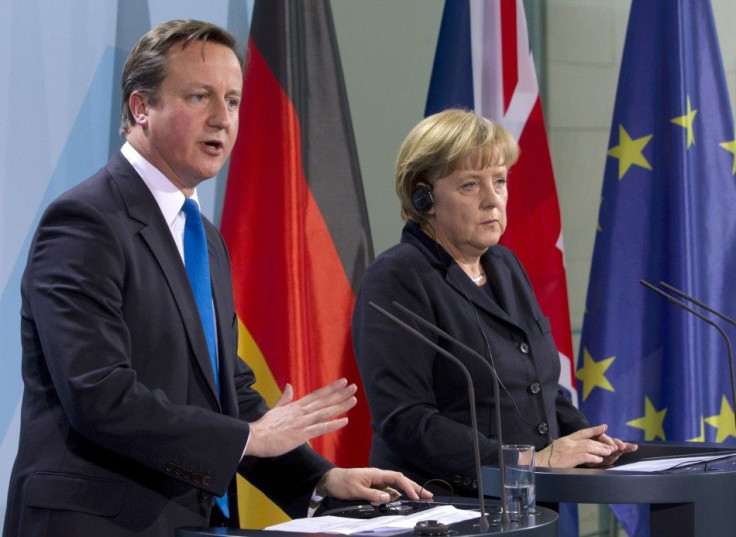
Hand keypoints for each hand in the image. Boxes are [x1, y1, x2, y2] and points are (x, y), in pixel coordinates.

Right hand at [244, 378, 356, 457]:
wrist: (254, 438)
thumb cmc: (264, 426)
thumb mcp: (275, 409)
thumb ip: (285, 398)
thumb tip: (289, 386)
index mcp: (295, 406)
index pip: (317, 395)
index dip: (330, 388)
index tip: (342, 382)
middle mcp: (301, 412)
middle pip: (324, 401)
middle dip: (340, 394)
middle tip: (354, 387)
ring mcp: (302, 423)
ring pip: (325, 412)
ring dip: (340, 406)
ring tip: (353, 400)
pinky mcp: (301, 435)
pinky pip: (320, 428)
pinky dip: (332, 424)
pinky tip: (344, 421)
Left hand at [316, 468, 433, 503]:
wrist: (330, 481)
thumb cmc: (341, 483)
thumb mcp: (356, 490)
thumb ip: (372, 494)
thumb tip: (388, 498)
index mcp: (376, 474)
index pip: (397, 479)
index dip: (408, 487)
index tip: (416, 496)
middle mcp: (379, 477)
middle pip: (401, 481)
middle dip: (415, 487)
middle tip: (429, 495)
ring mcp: (377, 483)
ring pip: (396, 487)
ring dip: (408, 492)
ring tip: (420, 498)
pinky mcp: (374, 488)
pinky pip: (388, 492)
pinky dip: (398, 496)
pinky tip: (403, 501)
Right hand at [539, 424, 635, 467]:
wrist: (538, 463)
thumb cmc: (547, 458)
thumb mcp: (558, 449)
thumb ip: (569, 447)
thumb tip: (578, 449)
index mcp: (567, 439)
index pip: (583, 432)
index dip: (594, 429)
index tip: (604, 427)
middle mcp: (569, 442)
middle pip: (589, 440)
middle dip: (602, 443)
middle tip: (613, 446)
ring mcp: (569, 449)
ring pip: (588, 446)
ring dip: (600, 449)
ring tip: (609, 452)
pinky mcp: (569, 458)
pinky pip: (583, 456)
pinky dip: (592, 457)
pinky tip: (599, 460)